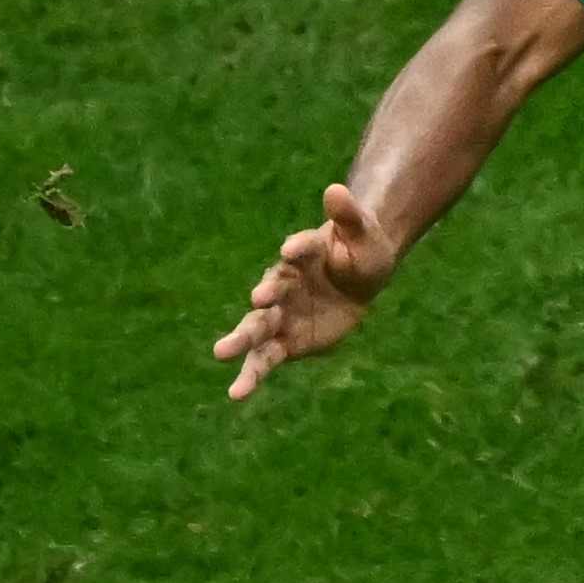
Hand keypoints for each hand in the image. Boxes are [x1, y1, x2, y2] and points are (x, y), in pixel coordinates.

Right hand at [212, 182, 399, 398]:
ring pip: (257, 328)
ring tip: (221, 351)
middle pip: (269, 293)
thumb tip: (337, 188)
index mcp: (301, 255)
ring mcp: (280, 314)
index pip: (298, 250)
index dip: (297, 248)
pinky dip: (252, 376)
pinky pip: (266, 360)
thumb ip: (348, 215)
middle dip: (263, 297)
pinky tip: (236, 394)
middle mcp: (283, 285)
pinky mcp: (285, 341)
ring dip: (242, 340)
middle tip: (257, 299)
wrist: (358, 278)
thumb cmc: (360, 250)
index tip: (291, 249)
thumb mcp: (363, 234)